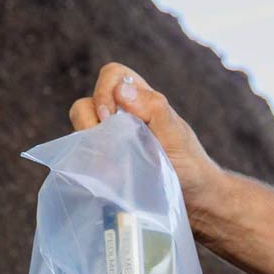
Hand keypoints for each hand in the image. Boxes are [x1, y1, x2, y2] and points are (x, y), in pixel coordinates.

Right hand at [68, 63, 222, 214]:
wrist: (193, 198)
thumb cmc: (188, 162)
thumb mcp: (174, 133)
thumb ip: (153, 108)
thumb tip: (121, 90)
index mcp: (140, 98)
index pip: (112, 75)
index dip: (105, 90)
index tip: (111, 117)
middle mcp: (121, 114)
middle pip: (87, 103)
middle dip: (90, 121)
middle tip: (107, 143)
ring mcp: (110, 138)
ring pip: (81, 130)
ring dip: (89, 143)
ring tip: (108, 164)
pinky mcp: (104, 160)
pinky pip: (83, 153)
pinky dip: (90, 161)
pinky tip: (106, 174)